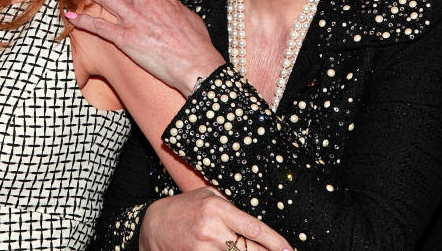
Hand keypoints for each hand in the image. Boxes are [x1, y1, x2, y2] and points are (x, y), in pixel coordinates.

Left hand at [65, 0, 224, 95]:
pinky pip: (99, 27)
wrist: (196, 65)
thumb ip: (175, 6)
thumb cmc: (197, 45)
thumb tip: (170, 2)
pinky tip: (70, 16)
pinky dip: (82, 20)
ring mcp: (135, 20)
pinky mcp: (126, 39)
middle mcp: (146, 3)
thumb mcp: (190, 16)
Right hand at [140, 189, 291, 250]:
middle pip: (250, 250)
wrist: (153, 224)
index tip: (289, 249)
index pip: (254, 228)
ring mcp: (203, 248)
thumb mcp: (208, 196)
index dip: (275, 241)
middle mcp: (212, 230)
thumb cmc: (184, 207)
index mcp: (217, 209)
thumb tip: (256, 227)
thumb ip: (231, 208)